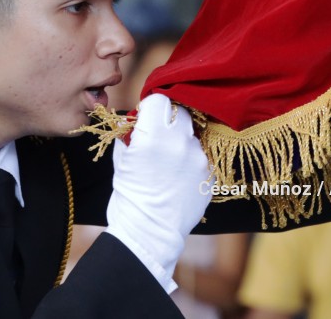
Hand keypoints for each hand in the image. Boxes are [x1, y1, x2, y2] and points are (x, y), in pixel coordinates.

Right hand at [105, 93, 211, 290]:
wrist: (148, 231)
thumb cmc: (129, 195)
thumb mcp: (121, 159)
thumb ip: (131, 134)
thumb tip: (136, 120)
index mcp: (152, 136)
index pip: (159, 99)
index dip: (151, 106)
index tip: (146, 117)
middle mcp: (179, 142)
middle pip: (179, 112)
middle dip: (168, 119)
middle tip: (159, 134)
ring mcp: (198, 158)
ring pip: (191, 134)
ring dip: (180, 140)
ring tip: (168, 162)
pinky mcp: (209, 173)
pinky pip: (200, 155)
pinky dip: (190, 159)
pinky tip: (178, 176)